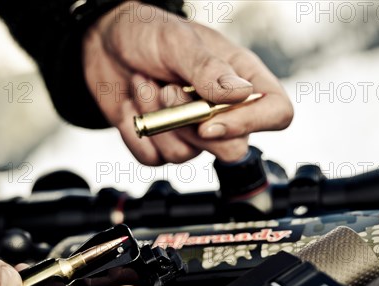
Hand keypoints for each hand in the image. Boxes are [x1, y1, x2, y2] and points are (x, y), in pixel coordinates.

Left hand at [83, 1, 292, 164]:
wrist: (103, 42)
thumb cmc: (147, 32)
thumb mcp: (177, 41)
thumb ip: (208, 69)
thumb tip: (242, 94)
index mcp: (240, 78)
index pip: (276, 113)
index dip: (250, 124)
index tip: (210, 120)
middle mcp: (222, 110)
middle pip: (232, 149)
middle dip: (191, 126)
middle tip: (166, 90)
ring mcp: (193, 131)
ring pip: (186, 155)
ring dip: (157, 121)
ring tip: (143, 84)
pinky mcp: (164, 143)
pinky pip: (155, 159)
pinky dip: (137, 134)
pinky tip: (133, 105)